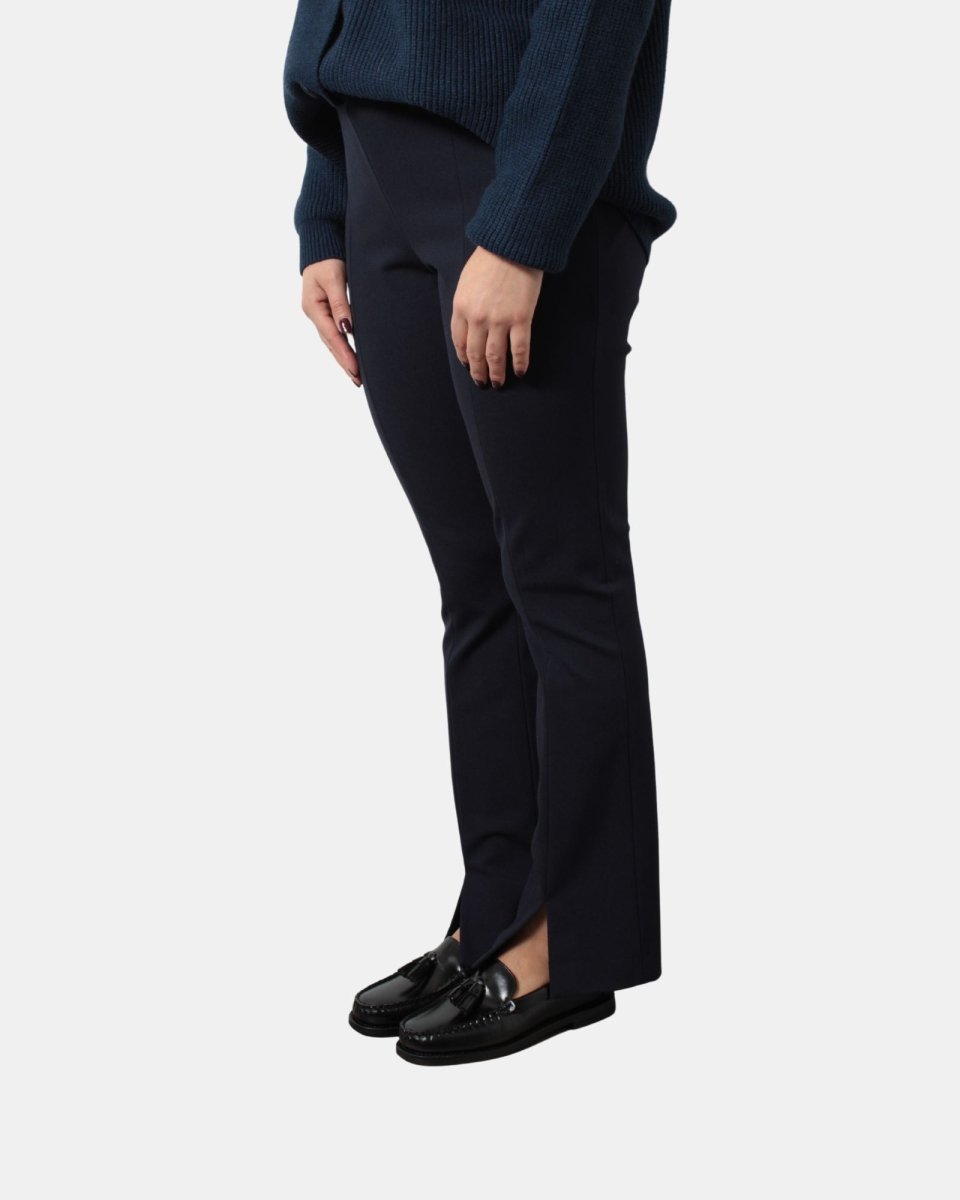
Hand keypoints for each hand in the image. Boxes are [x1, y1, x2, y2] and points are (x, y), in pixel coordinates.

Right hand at [301, 258, 361, 386]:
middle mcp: (314, 314)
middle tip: (358, 381)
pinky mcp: (325, 312)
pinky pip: (334, 335)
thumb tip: (347, 328)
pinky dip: (342, 348)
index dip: (345, 354)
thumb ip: (340, 302)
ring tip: (355, 376)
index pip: (332, 336)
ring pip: (332, 342)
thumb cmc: (327, 259)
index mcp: (313, 307)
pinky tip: (350, 358)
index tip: (356, 369)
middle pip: (331, 344)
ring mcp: (319, 314)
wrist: (320, 246)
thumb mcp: (334, 278)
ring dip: (343, 359)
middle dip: (344, 363)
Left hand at [451, 247, 543, 388]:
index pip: (459, 342)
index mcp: (461, 308)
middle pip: (476, 354)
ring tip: (498, 384)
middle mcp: (477, 319)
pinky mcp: (521, 320)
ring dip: (496, 374)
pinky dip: (520, 363)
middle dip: (478, 372)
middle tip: (482, 382)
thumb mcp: (466, 281)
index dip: (464, 357)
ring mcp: (499, 321)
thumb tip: (470, 323)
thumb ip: (465, 303)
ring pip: (495, 357)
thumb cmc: (490, 258)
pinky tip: (520, 371)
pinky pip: (520, 349)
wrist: (513, 244)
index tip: (468, 365)